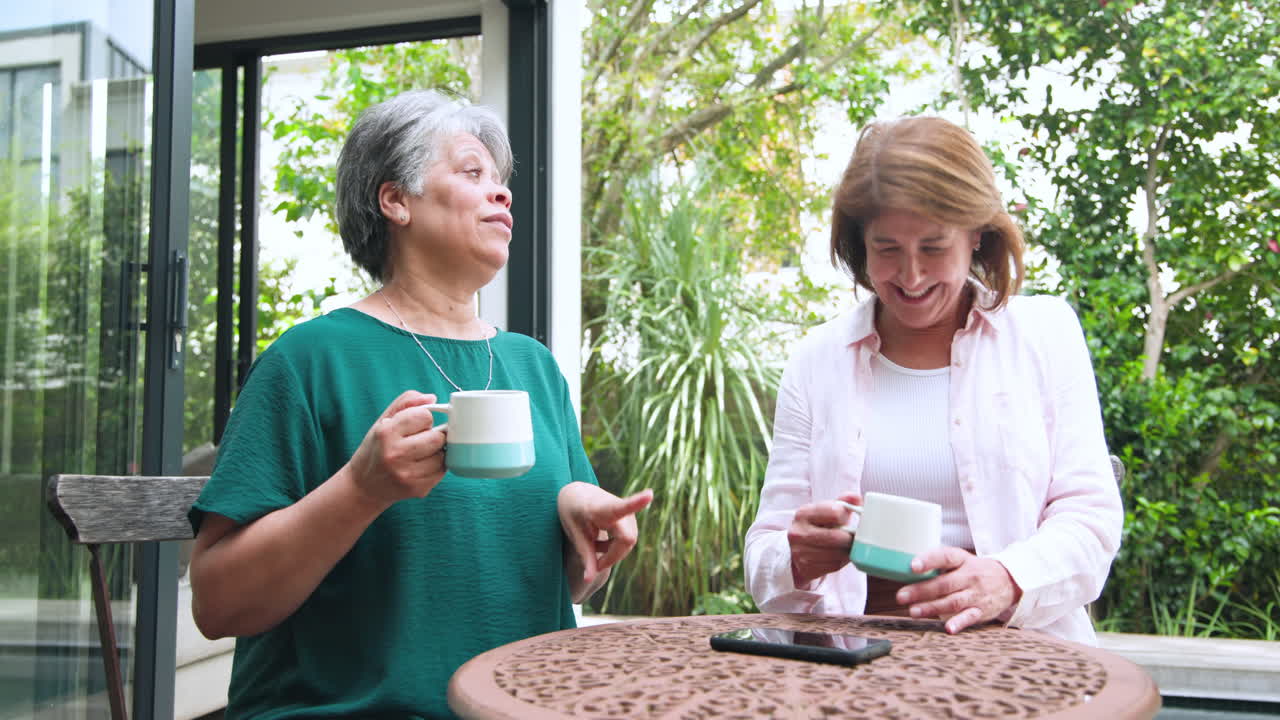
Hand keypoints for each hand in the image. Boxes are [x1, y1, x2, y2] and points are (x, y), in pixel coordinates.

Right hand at [346, 391, 447, 505]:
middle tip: (420, 439)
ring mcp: (407, 474)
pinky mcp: (418, 489)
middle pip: (437, 437)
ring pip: (442, 455)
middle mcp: (395, 454)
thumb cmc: (376, 449)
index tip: (415, 424)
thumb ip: (406, 402)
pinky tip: (421, 466)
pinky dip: (436, 466)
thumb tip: (432, 398)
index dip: (423, 418)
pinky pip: (441, 471)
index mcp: (385, 433)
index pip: (424, 416)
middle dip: (433, 435)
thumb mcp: (383, 421)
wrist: (364, 486)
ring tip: (420, 453)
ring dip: (436, 452)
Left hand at [558, 483, 653, 602]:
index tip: (649, 495)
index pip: (620, 507)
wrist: (577, 494)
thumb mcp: (574, 535)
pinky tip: (602, 542)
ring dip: (613, 551)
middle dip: (613, 556)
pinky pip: (629, 539)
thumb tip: (589, 581)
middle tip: (594, 564)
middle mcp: (618, 505)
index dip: (637, 502)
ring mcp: (627, 511)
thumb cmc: (573, 513)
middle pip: (627, 540)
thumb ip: (585, 557)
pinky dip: (616, 547)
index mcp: (600, 508)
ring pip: (629, 542)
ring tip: (594, 545)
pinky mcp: (631, 516)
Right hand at [787, 492, 861, 586]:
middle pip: (837, 537)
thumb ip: (842, 503)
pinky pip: (835, 566)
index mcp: (804, 513)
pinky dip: (842, 561)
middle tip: (853, 536)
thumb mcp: (825, 512)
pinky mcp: (807, 568)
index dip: (845, 517)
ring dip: (847, 551)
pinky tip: (840, 556)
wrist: (796, 551)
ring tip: (846, 546)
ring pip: (837, 553)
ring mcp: (801, 552)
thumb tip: (857, 498)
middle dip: (849, 537)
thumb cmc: (816, 528)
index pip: (834, 512)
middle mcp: (798, 532)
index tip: (845, 520)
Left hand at [894, 548, 1022, 633]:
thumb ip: (937, 565)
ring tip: (913, 611)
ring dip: (932, 608)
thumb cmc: (973, 570)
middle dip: (921, 591)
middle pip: (944, 584)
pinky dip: (959, 623)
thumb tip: (903, 570)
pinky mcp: (982, 611)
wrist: (1008, 580)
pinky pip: (970, 618)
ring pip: (952, 602)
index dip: (928, 561)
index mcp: (962, 560)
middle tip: (901, 596)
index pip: (945, 557)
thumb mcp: (960, 560)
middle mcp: (970, 576)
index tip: (912, 566)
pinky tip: (948, 628)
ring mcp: (976, 595)